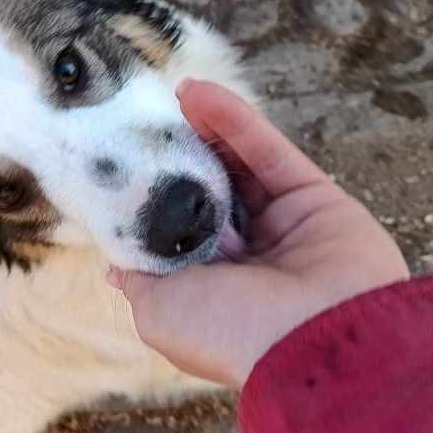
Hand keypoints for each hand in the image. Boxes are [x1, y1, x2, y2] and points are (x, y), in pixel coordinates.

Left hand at [108, 80, 409, 389]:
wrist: (317, 340)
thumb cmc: (228, 333)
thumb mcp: (158, 312)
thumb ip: (139, 279)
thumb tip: (114, 269)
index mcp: (211, 289)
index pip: (178, 233)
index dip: (155, 198)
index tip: (128, 166)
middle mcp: (247, 259)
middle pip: (210, 193)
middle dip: (183, 158)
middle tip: (152, 124)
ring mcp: (282, 226)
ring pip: (239, 167)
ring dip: (207, 128)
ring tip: (175, 92)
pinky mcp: (314, 197)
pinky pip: (268, 152)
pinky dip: (235, 120)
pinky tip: (199, 92)